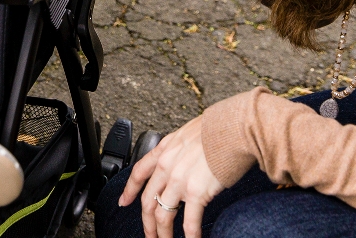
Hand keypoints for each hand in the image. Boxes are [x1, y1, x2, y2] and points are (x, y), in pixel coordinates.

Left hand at [119, 117, 223, 237]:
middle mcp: (167, 166)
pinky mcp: (196, 192)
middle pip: (148, 201)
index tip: (123, 202)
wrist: (232, 129)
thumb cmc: (217, 129)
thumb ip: (179, 150)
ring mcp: (179, 180)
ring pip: (162, 215)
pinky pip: (189, 222)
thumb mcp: (187, 134)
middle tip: (149, 235)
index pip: (139, 172)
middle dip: (147, 223)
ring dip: (163, 234)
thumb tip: (183, 160)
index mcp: (164, 149)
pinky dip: (190, 237)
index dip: (129, 190)